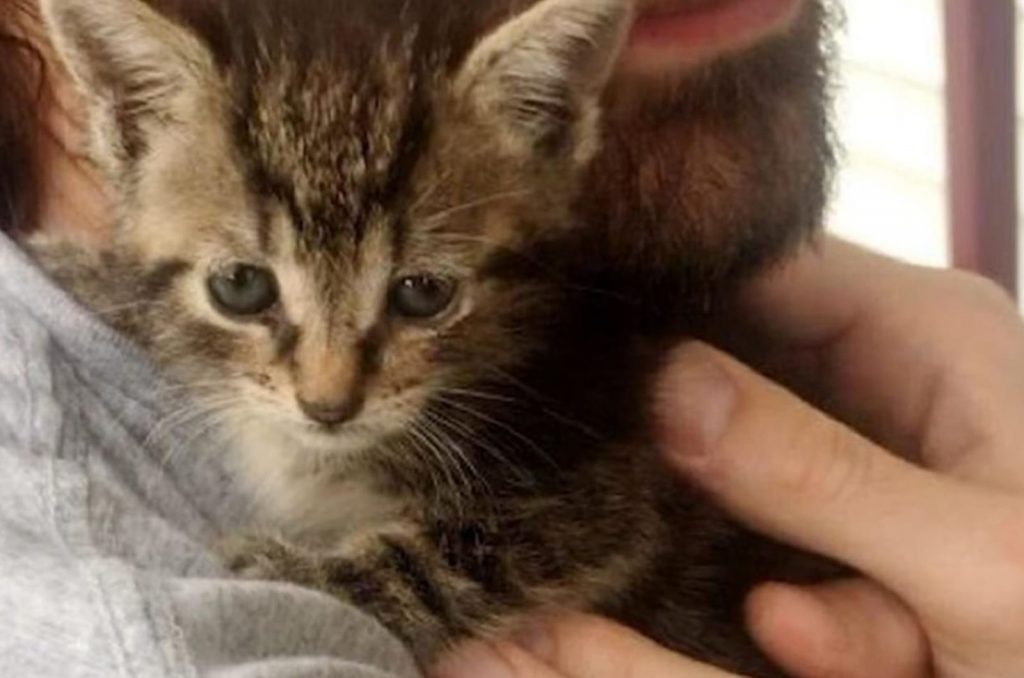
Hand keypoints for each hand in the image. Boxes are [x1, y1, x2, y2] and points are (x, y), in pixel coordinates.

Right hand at [434, 240, 1023, 677]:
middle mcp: (887, 364)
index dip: (665, 283)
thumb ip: (817, 475)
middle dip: (681, 421)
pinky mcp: (835, 504)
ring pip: (729, 443)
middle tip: (613, 463)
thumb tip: (667, 387)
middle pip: (730, 349)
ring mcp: (855, 436)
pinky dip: (762, 576)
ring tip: (771, 589)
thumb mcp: (968, 558)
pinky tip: (791, 621)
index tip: (577, 330)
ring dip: (729, 524)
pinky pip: (755, 513)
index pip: (762, 259)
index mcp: (930, 325)